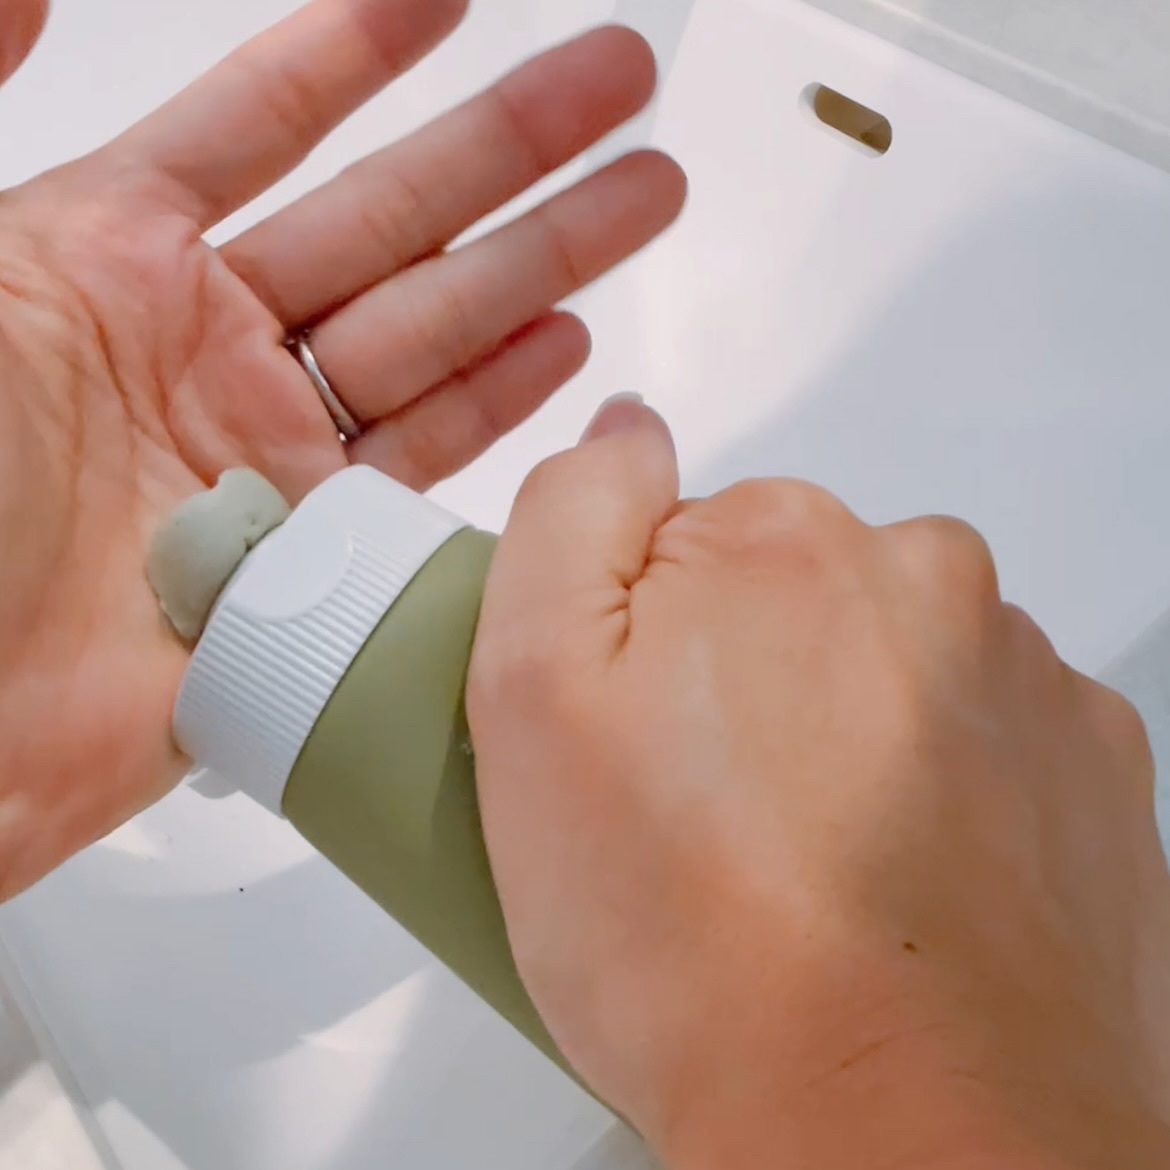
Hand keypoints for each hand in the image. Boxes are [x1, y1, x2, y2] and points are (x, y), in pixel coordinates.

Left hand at [0, 0, 684, 895]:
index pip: (263, 126)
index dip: (360, 51)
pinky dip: (502, 404)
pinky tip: (569, 349)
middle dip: (515, 142)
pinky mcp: (312, 561)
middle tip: (617, 79)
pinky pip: (425, 465)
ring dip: (545, 262)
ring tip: (643, 192)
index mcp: (111, 263)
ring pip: (437, 336)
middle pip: (394, 222)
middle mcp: (205, 354)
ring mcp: (269, 460)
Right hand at [469, 399, 1169, 1168]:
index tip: (630, 742)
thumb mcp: (532, 700)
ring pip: (889, 668)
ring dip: (839, 738)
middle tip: (699, 820)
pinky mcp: (1091, 770)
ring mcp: (1025, 677)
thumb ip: (569, 519)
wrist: (896, 1139)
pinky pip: (980, 741)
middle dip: (739, 680)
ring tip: (796, 871)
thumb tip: (626, 430)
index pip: (684, 545)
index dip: (636, 648)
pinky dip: (930, 791)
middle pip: (794, 598)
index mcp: (785, 543)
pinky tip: (889, 886)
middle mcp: (926, 581)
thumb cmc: (697, 940)